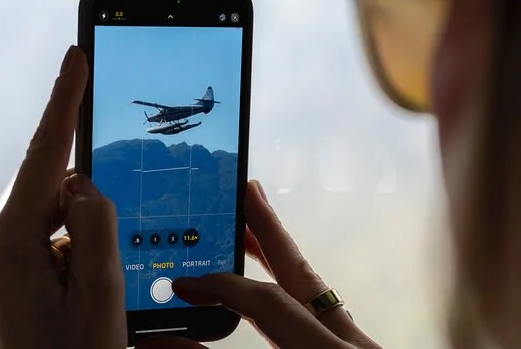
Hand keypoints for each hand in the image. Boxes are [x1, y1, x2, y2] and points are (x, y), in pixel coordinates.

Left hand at [0, 46, 126, 348]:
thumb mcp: (99, 298)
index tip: (76, 58)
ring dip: (85, 231)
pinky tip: (91, 279)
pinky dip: (76, 245)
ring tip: (101, 279)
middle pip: (50, 188)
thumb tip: (84, 182)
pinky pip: (49, 237)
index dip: (64, 102)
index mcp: (10, 244)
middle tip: (110, 234)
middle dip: (90, 192)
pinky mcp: (9, 273)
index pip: (46, 156)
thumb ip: (96, 227)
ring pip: (53, 214)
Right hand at [136, 181, 380, 348]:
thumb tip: (164, 346)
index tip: (181, 287)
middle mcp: (346, 344)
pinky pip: (323, 305)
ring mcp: (356, 345)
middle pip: (301, 272)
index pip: (266, 306)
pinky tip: (277, 280)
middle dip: (269, 229)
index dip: (220, 290)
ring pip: (315, 284)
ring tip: (254, 219)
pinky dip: (294, 283)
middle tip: (244, 188)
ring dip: (280, 251)